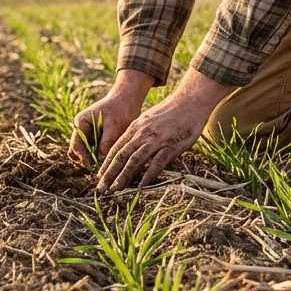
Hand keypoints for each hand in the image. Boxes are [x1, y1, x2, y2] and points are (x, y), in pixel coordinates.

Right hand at [70, 70, 152, 167]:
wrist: (128, 100)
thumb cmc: (120, 110)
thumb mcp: (114, 127)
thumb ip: (105, 144)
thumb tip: (100, 162)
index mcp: (81, 123)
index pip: (76, 144)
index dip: (82, 157)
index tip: (91, 166)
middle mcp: (82, 129)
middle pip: (77, 150)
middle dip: (85, 159)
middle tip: (97, 167)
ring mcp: (88, 134)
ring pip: (85, 152)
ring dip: (93, 158)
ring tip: (104, 162)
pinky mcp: (96, 138)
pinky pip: (94, 150)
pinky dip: (99, 155)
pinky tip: (109, 158)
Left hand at [95, 70, 235, 192]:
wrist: (190, 100)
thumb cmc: (172, 111)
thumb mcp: (149, 119)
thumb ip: (140, 133)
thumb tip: (131, 146)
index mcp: (136, 127)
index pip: (116, 148)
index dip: (106, 163)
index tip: (100, 176)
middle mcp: (142, 134)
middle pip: (121, 156)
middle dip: (109, 174)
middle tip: (101, 188)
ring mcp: (156, 140)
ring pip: (135, 160)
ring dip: (123, 176)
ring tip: (115, 189)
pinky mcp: (171, 145)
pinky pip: (157, 162)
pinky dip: (148, 175)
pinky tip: (141, 186)